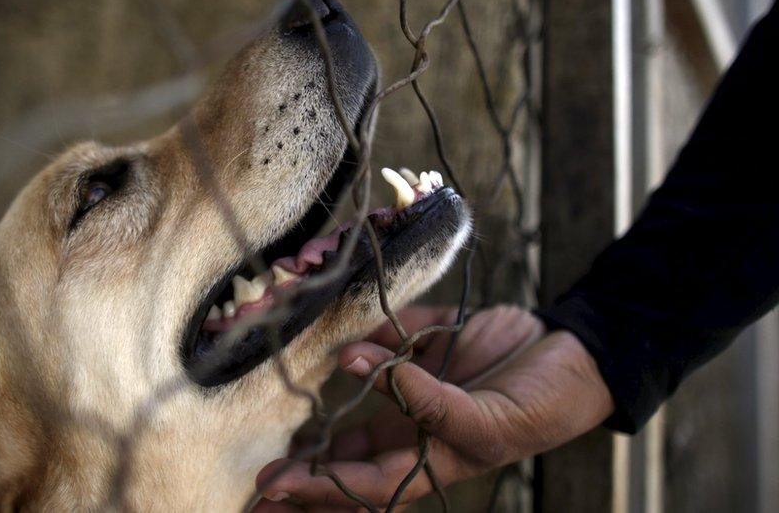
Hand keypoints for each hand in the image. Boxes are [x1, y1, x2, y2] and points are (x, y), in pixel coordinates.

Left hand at [253, 305, 613, 510]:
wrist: (573, 355)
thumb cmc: (541, 404)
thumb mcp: (488, 421)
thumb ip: (426, 401)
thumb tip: (360, 366)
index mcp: (429, 460)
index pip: (361, 484)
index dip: (316, 488)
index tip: (272, 484)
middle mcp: (410, 429)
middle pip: (345, 459)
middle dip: (303, 473)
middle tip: (257, 475)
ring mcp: (411, 390)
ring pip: (352, 410)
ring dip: (317, 419)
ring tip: (274, 422)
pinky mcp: (418, 348)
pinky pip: (377, 346)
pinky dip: (357, 343)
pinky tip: (334, 345)